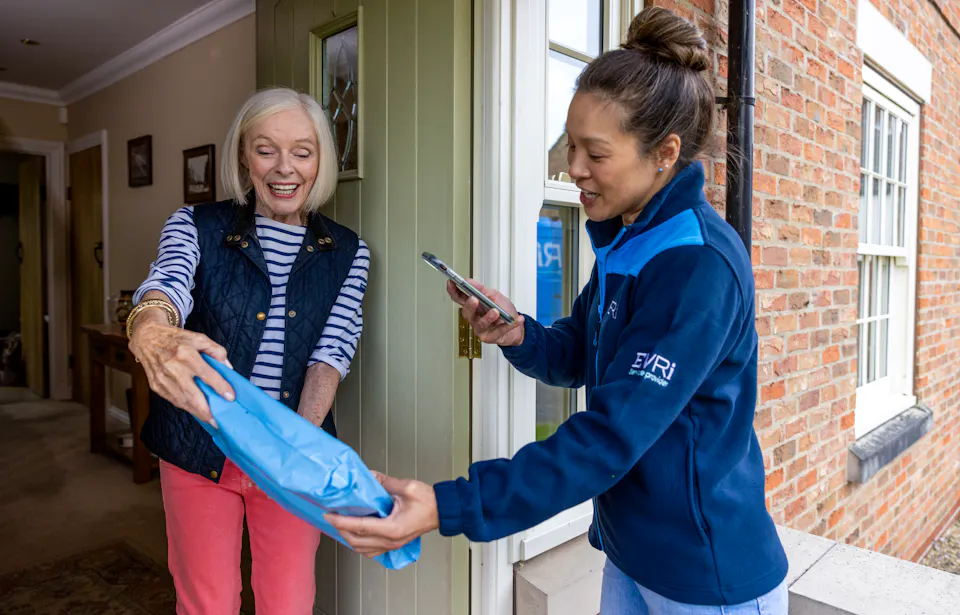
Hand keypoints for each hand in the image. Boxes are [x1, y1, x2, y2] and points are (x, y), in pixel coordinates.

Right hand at [128, 317, 234, 425]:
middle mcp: (173, 368)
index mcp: (186, 354)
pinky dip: (186, 407)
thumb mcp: (199, 338)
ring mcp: (163, 379)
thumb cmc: (176, 338)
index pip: (207, 374)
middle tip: (219, 421)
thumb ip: (216, 351)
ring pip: (182, 401)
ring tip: (210, 419)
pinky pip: (174, 400)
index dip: (220, 387)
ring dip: (197, 413)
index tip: (231, 397)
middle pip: (192, 394)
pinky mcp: (156, 386)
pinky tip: (196, 410)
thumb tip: (228, 368)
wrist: (147, 338)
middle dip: (206, 411)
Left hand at [325, 472, 439, 557]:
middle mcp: (390, 540)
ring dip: (349, 538)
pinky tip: (357, 533)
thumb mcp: (406, 487)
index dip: (341, 521)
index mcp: (392, 528)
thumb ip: (385, 482)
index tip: (329, 514)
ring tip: (341, 524)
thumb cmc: (428, 501)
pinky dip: (360, 544)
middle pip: (356, 541)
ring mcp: (392, 545)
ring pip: (362, 549)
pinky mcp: (394, 544)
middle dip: (340, 530)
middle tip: (331, 517)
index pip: (359, 526)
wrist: (442, 511)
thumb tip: (369, 477)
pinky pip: (372, 550)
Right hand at [446, 280, 524, 346]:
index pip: (459, 298)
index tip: (452, 283)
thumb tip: (469, 281)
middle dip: (469, 306)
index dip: (453, 291)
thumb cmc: (503, 312)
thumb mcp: (494, 295)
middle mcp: (474, 318)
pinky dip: (510, 324)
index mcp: (473, 306)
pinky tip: (516, 319)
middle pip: (466, 312)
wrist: (516, 329)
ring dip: (488, 317)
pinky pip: (500, 330)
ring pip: (481, 324)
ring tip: (496, 311)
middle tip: (474, 299)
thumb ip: (481, 289)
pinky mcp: (490, 337)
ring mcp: (481, 328)